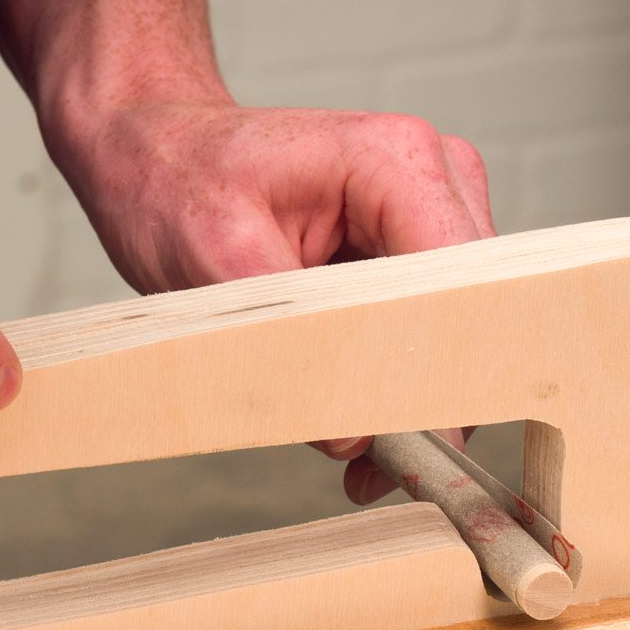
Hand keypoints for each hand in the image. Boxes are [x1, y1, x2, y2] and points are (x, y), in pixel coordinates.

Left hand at [50, 102, 491, 501]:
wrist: (159, 159)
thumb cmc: (180, 183)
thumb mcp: (220, 262)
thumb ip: (293, 345)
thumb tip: (355, 436)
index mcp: (398, 164)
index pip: (463, 287)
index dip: (444, 373)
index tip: (412, 446)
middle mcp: (434, 184)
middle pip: (470, 319)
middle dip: (427, 402)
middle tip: (372, 469)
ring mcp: (430, 222)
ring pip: (452, 339)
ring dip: (407, 405)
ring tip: (353, 459)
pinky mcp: (413, 260)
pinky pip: (425, 339)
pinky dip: (391, 391)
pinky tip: (353, 434)